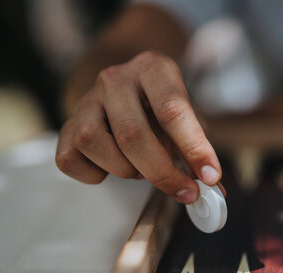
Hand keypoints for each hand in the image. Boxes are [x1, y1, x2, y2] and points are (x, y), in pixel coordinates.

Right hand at [56, 51, 220, 203]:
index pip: (173, 110)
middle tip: (185, 192)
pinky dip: (93, 174)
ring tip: (141, 169)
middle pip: (132, 134)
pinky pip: (70, 159)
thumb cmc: (160, 108)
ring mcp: (86, 100)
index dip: (193, 148)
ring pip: (94, 143)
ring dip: (125, 169)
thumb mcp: (186, 119)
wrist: (124, 89)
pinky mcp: (67, 125)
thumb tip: (215, 191)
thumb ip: (198, 152)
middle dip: (162, 172)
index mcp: (153, 69)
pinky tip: (111, 168)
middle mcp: (115, 78)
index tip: (210, 178)